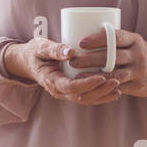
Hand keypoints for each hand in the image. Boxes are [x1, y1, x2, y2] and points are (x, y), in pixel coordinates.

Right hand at [4, 38, 122, 105]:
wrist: (29, 62)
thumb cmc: (35, 53)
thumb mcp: (40, 47)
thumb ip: (54, 49)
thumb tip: (70, 52)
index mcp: (51, 81)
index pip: (71, 87)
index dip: (88, 84)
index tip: (101, 77)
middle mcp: (59, 91)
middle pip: (82, 97)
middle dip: (100, 91)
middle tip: (115, 80)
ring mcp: (65, 93)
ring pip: (86, 99)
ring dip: (103, 95)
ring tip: (118, 86)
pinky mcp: (71, 91)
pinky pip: (88, 97)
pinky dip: (101, 96)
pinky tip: (114, 92)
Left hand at [70, 28, 146, 100]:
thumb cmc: (140, 53)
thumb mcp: (133, 42)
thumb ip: (114, 40)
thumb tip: (83, 35)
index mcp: (135, 40)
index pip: (115, 37)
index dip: (98, 39)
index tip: (81, 42)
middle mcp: (138, 54)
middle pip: (111, 56)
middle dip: (90, 59)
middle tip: (73, 60)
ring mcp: (139, 71)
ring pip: (114, 74)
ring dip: (93, 76)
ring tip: (77, 76)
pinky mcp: (138, 86)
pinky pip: (118, 87)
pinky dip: (103, 87)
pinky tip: (90, 87)